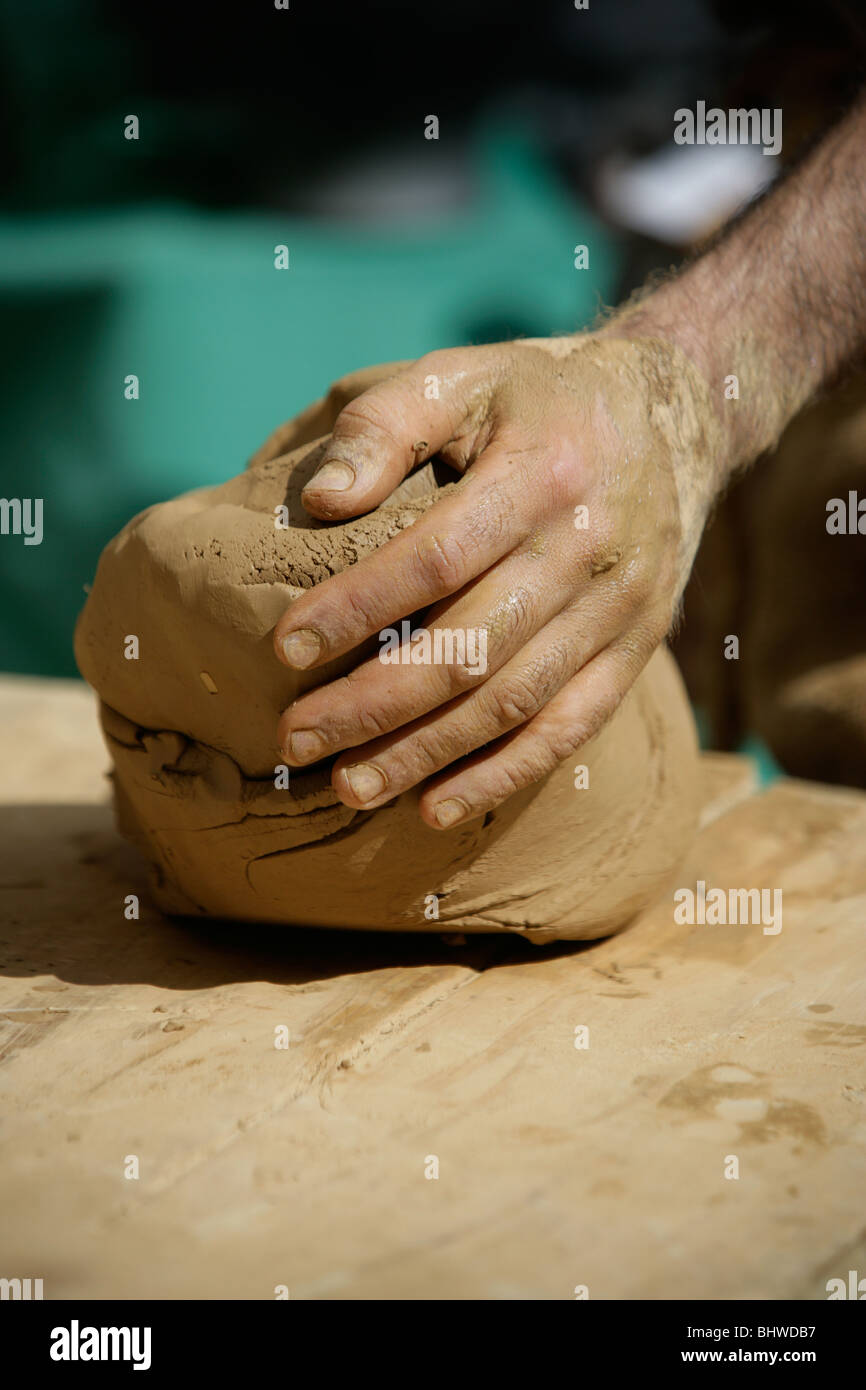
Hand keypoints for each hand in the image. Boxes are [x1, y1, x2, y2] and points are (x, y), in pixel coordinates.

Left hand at [273, 332, 725, 827]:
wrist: (670, 417)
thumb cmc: (538, 399)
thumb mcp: (467, 375)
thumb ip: (389, 423)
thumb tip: (322, 500)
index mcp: (544, 473)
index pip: (439, 558)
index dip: (359, 608)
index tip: (285, 651)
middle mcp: (589, 548)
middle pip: (472, 649)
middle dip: (374, 704)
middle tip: (294, 742)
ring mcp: (620, 608)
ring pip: (514, 702)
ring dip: (426, 754)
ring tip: (348, 787)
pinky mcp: (636, 649)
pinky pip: (569, 727)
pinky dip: (502, 774)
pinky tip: (435, 808)